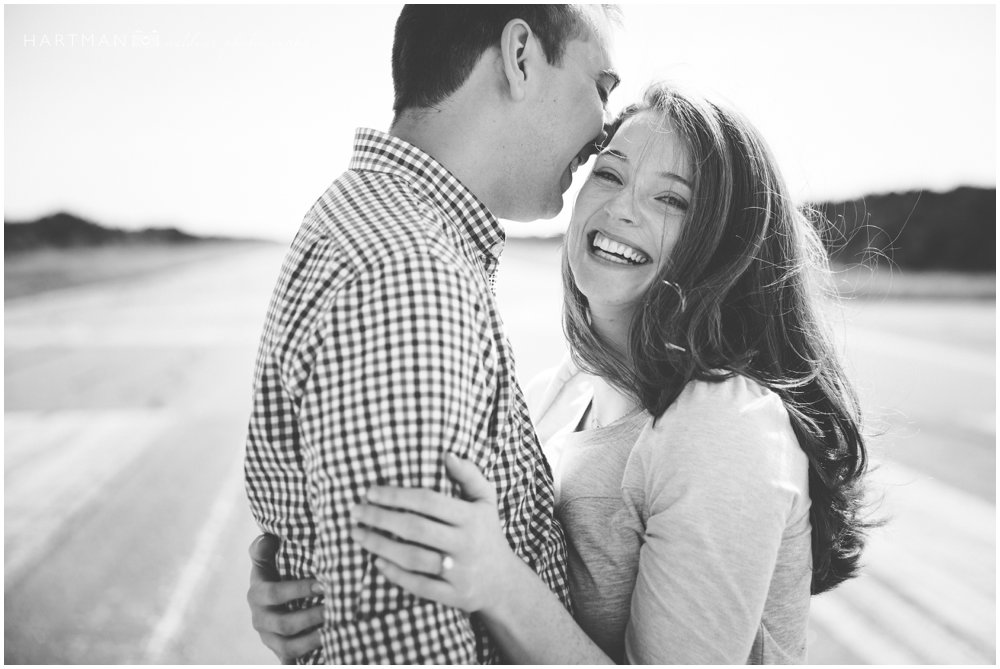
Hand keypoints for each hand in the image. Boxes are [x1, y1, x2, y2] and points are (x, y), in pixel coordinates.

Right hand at [247, 533, 323, 663]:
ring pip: (289, 646)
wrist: (269, 600)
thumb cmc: (273, 574)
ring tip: (336, 629)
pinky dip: (309, 656)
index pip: (274, 594)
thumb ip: (263, 549)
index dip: (298, 590)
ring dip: (313, 639)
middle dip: (311, 616)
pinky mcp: (281, 652)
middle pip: (284, 624)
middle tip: (336, 608)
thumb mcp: (265, 560)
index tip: (323, 584)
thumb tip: (266, 539)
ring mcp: (270, 639)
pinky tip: (330, 649)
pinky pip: (292, 660)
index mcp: (257, 594)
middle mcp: (260, 620)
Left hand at [350, 454, 519, 613]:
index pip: (428, 501)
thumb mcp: (486, 501)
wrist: (504, 582)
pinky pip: (419, 586)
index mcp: (471, 517)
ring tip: (357, 534)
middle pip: (415, 528)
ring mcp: (459, 572)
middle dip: (380, 518)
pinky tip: (377, 562)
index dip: (397, 495)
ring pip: (413, 558)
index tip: (370, 492)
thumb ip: (469, 475)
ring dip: (380, 546)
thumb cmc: (486, 534)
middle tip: (355, 511)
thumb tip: (447, 454)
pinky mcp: (454, 596)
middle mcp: (465, 544)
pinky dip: (395, 575)